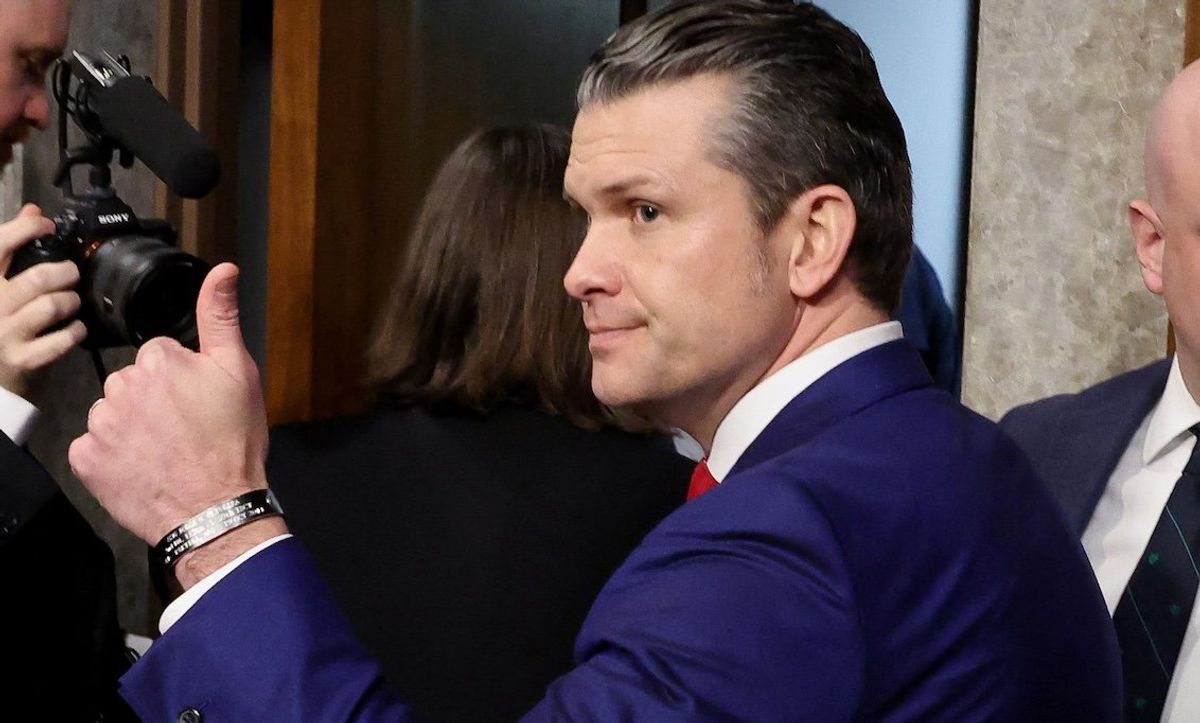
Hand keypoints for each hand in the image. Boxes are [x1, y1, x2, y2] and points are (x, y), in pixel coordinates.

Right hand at [0, 204, 85, 396]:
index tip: (46, 224)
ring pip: (53, 305)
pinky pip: (63, 338)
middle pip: (38, 277)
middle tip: (70, 275)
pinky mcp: (24, 360)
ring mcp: (5, 334)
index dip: (24, 227)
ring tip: (72, 303)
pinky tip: (74, 329)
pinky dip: (76, 331)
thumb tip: (32, 210)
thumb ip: (11, 250)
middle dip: (65, 273)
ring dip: (72, 301)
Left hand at [69, 263, 286, 587]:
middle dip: (153, 400)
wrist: (215, 508)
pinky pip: (92, 447)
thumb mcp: (239, 373)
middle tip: (184, 428)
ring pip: (111, 412)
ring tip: (164, 450)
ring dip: (131, 426)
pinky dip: (112, 456)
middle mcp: (123, 386)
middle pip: (132, 381)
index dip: (183, 379)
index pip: (160, 355)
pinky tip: (141, 466)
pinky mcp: (86, 458)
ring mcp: (101, 424)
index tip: (199, 403)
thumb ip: (222, 317)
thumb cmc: (233, 443)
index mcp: (160, 361)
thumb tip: (223, 269)